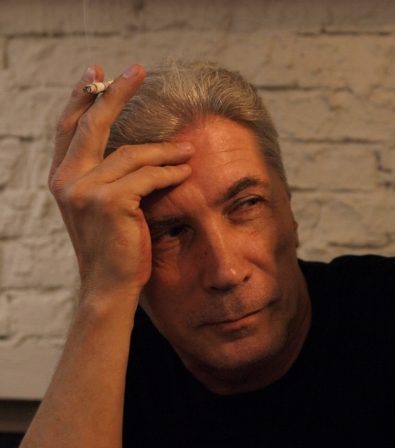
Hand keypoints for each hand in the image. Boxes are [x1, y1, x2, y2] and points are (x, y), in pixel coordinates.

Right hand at [49, 64, 192, 298]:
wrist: (110, 286)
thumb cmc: (113, 248)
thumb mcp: (103, 207)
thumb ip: (108, 177)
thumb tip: (135, 149)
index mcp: (63, 180)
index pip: (71, 130)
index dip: (83, 99)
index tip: (97, 74)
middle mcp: (67, 180)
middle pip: (93, 124)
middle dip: (115, 93)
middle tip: (136, 69)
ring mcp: (85, 190)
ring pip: (132, 155)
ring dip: (165, 152)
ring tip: (188, 151)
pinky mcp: (110, 201)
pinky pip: (148, 176)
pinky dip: (170, 173)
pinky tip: (185, 171)